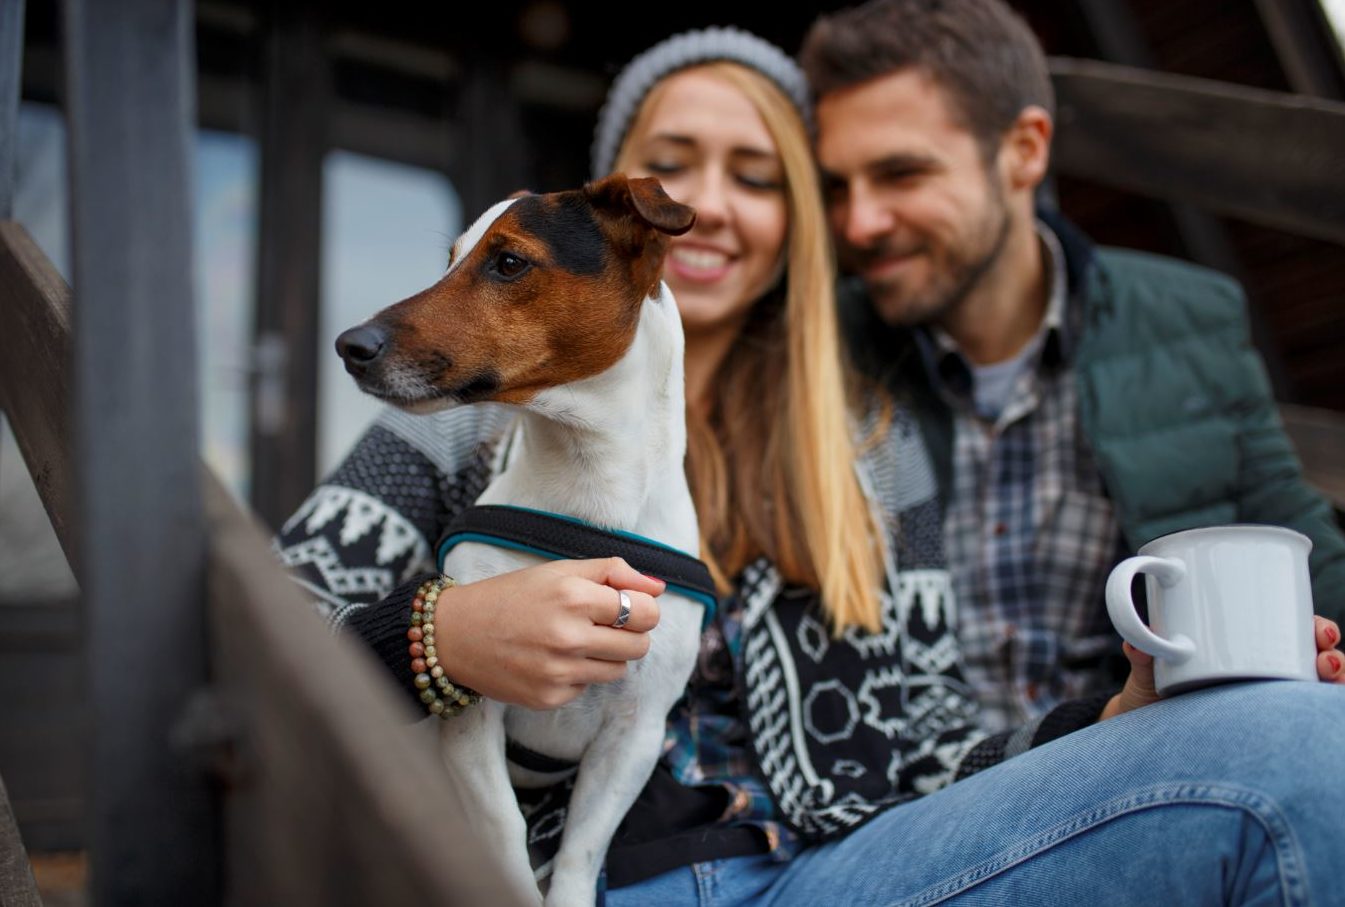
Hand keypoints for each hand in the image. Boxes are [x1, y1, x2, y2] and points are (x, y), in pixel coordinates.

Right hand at [432, 558, 664, 709]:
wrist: (455, 635)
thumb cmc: (510, 596)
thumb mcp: (559, 570)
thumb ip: (613, 572)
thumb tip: (659, 587)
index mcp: (573, 597)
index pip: (644, 613)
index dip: (644, 609)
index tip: (630, 607)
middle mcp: (568, 637)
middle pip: (639, 646)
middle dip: (631, 634)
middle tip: (606, 624)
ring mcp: (559, 672)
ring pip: (618, 670)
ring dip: (607, 655)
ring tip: (575, 640)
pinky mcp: (548, 698)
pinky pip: (587, 687)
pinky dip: (579, 674)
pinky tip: (551, 659)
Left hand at [1102, 615, 1344, 719]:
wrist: (1143, 728)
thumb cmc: (1152, 688)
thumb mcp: (1150, 666)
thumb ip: (1143, 654)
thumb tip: (1136, 644)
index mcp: (1245, 647)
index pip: (1294, 632)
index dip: (1318, 629)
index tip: (1320, 630)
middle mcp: (1266, 674)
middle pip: (1317, 660)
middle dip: (1333, 653)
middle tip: (1325, 650)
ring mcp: (1268, 703)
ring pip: (1315, 693)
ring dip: (1337, 679)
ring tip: (1328, 671)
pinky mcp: (1265, 733)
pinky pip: (1302, 728)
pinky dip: (1320, 723)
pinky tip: (1327, 722)